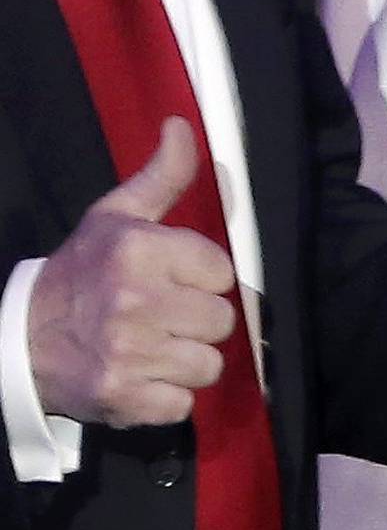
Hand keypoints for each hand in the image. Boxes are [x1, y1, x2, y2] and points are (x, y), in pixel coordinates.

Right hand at [28, 117, 235, 426]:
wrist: (19, 341)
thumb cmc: (79, 275)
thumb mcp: (114, 217)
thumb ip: (160, 176)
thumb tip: (183, 126)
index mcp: (138, 250)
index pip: (222, 271)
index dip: (204, 279)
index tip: (177, 282)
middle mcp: (135, 300)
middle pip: (222, 320)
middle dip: (198, 322)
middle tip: (165, 318)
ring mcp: (129, 353)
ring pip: (209, 364)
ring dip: (186, 362)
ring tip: (154, 348)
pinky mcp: (125, 398)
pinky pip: (183, 403)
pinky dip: (167, 398)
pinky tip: (141, 377)